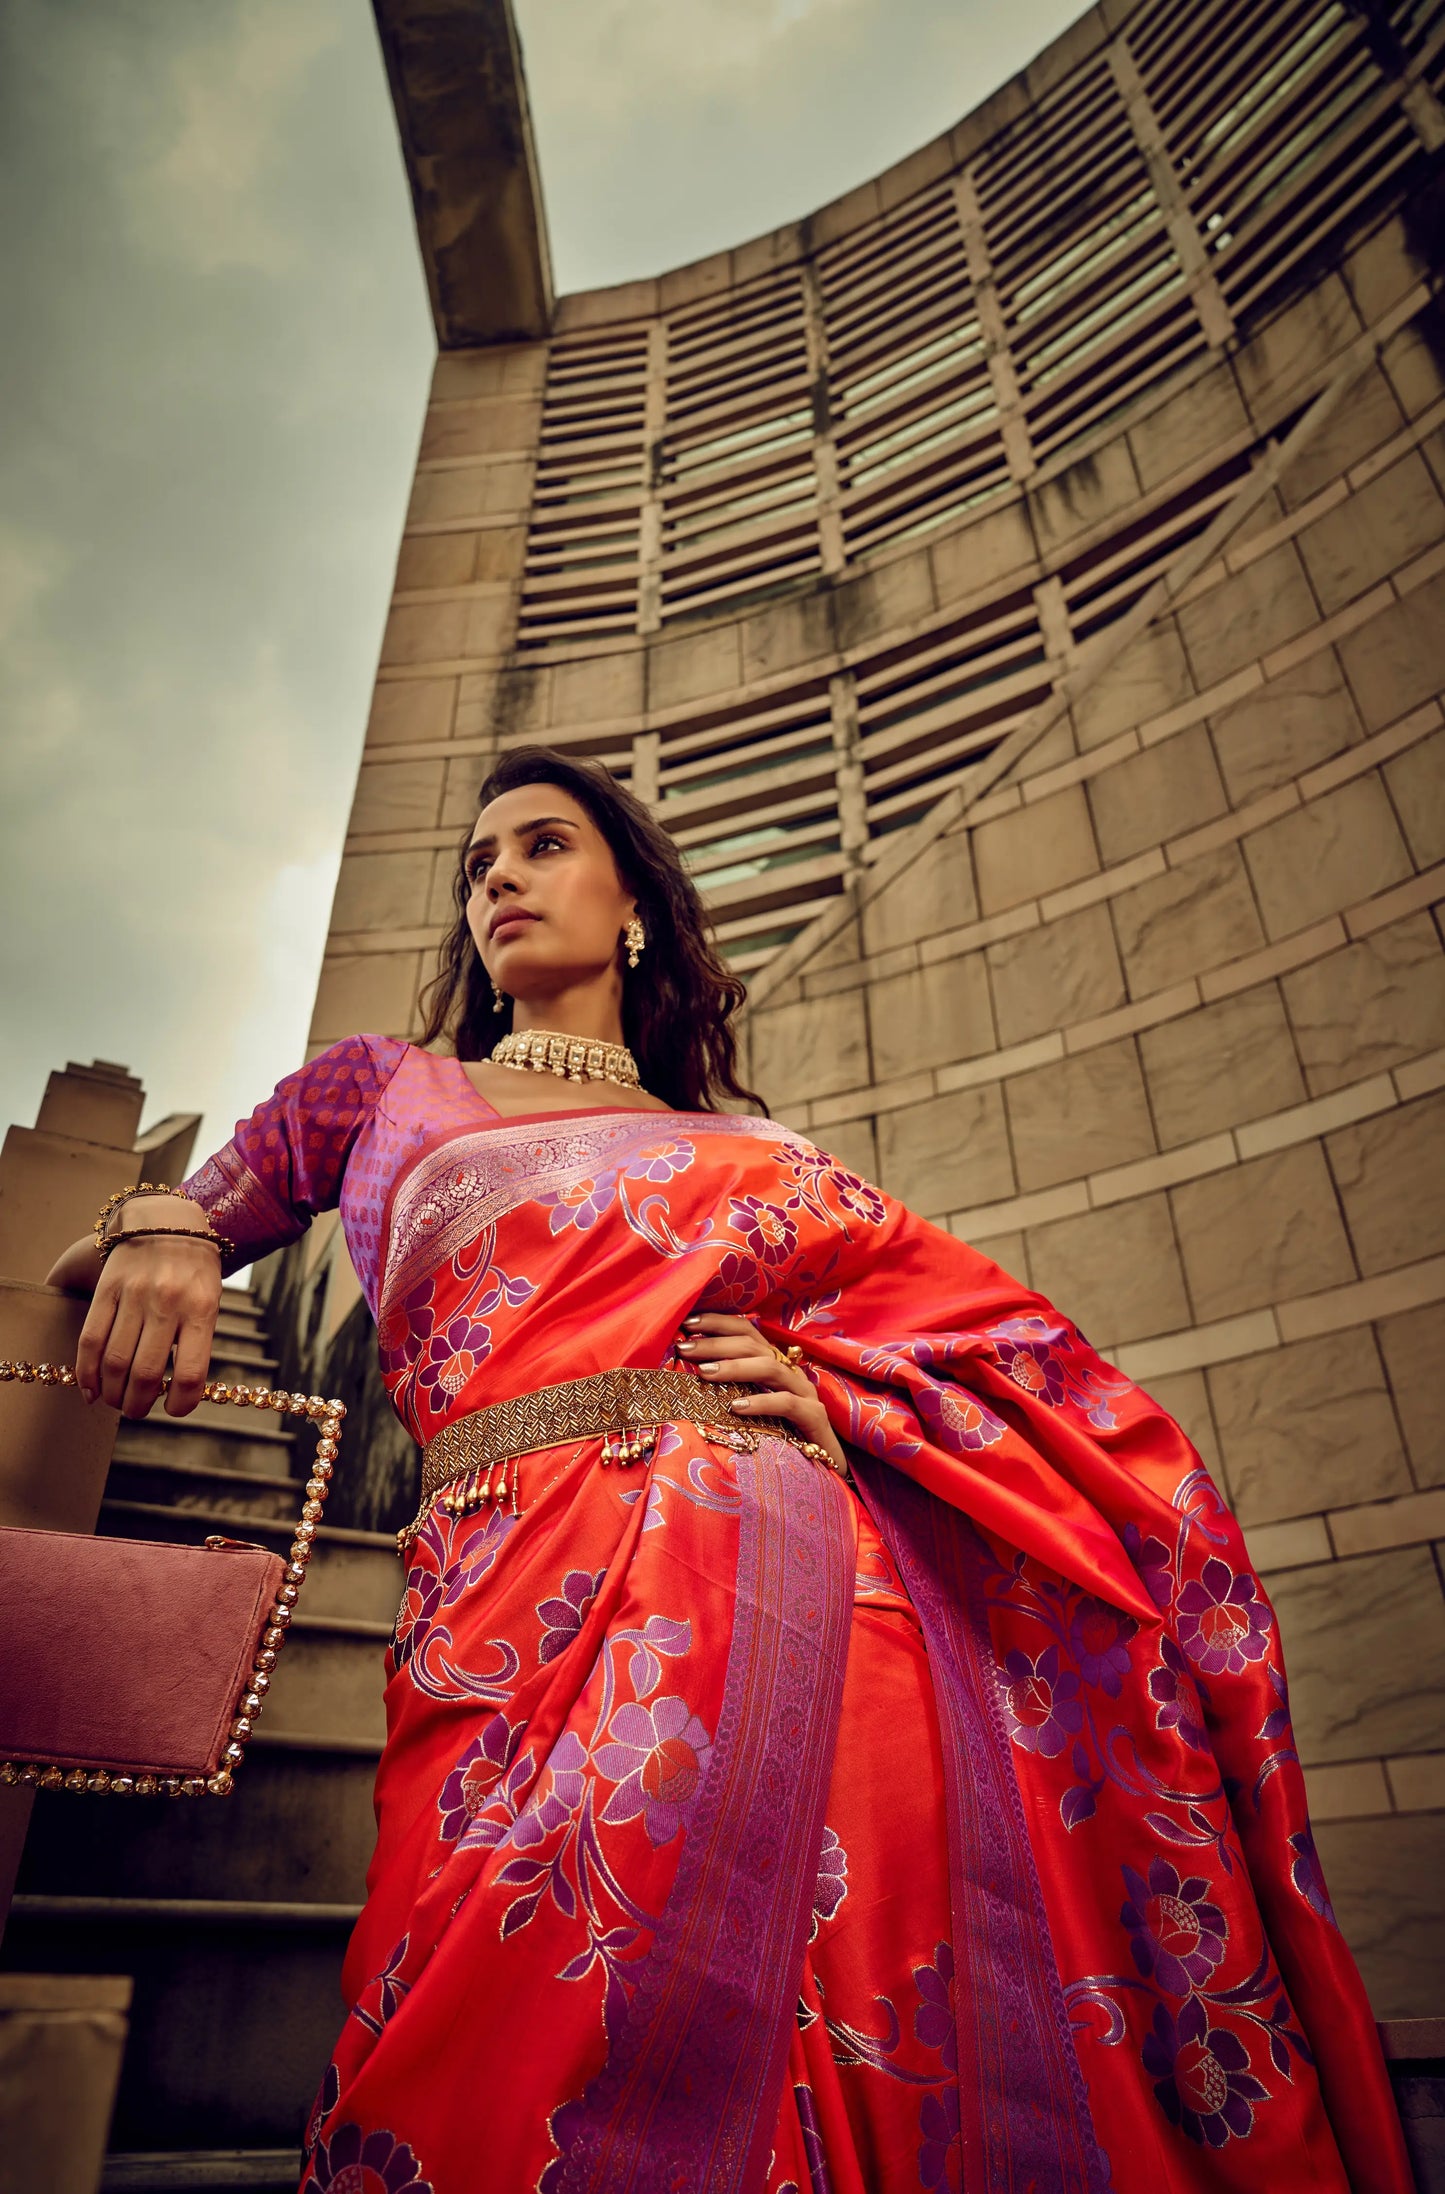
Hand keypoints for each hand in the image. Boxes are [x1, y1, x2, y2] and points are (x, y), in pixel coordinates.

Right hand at [72, 1203, 222, 1418]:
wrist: (168, 1220)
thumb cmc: (194, 1269)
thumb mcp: (209, 1300)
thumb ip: (194, 1339)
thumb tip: (174, 1390)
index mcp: (202, 1309)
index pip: (192, 1373)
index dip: (181, 1404)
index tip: (174, 1410)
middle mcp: (168, 1304)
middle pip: (146, 1373)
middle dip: (138, 1404)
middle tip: (137, 1410)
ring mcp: (134, 1296)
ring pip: (115, 1361)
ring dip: (113, 1393)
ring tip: (116, 1401)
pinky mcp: (107, 1289)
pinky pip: (91, 1338)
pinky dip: (87, 1371)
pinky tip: (91, 1388)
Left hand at [674, 1312, 848, 1475]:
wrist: (822, 1468)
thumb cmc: (778, 1436)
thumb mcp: (748, 1407)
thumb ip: (727, 1388)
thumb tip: (687, 1373)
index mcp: (773, 1364)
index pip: (747, 1330)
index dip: (718, 1323)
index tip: (687, 1323)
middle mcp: (789, 1372)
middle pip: (754, 1344)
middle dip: (716, 1343)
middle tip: (685, 1348)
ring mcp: (804, 1393)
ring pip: (770, 1368)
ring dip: (734, 1367)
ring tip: (704, 1373)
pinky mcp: (814, 1417)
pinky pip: (786, 1403)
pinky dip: (760, 1402)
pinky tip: (735, 1407)